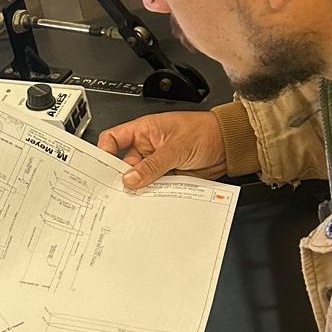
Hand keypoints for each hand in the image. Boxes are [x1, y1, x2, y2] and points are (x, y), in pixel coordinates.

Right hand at [97, 112, 226, 188]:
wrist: (230, 145)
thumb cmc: (206, 131)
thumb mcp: (176, 147)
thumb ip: (152, 165)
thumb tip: (130, 179)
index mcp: (144, 131)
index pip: (113, 139)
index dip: (104, 153)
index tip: (101, 170)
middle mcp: (148, 147)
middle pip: (125, 165)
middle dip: (123, 178)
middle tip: (120, 191)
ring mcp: (157, 163)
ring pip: (140, 179)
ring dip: (140, 189)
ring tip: (138, 198)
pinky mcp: (168, 176)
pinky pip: (155, 188)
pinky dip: (153, 195)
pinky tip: (153, 200)